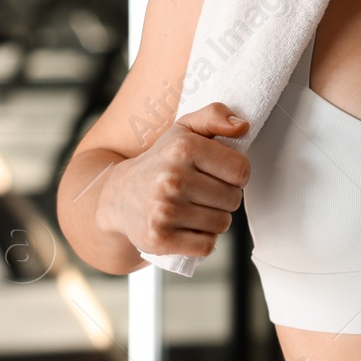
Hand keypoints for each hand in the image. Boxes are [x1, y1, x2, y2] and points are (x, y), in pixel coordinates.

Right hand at [97, 103, 251, 260]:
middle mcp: (172, 179)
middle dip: (224, 197)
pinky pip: (206, 245)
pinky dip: (202, 240)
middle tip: (201, 192)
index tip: (217, 173)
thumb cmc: (161, 161)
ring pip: (222, 223)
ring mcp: (164, 211)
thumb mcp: (184, 130)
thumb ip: (214, 116)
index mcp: (183, 148)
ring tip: (192, 208)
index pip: (241, 170)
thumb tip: (242, 125)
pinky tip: (185, 227)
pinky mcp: (159, 239)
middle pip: (233, 199)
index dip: (235, 174)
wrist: (117, 197)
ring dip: (214, 219)